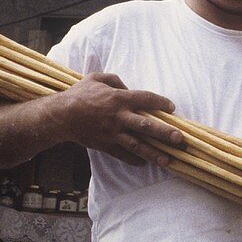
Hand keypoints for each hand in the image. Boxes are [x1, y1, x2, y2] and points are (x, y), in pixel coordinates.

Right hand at [56, 72, 185, 166]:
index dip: (160, 103)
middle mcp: (119, 117)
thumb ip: (115, 80)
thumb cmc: (79, 94)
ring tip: (169, 160)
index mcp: (118, 99)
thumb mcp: (96, 78)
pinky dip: (134, 160)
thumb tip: (128, 87)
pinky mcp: (105, 145)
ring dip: (154, 153)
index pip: (145, 99)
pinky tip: (145, 163)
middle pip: (146, 126)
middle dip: (165, 133)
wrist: (61, 116)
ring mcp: (113, 133)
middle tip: (180, 139)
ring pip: (137, 145)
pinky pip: (123, 154)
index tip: (171, 108)